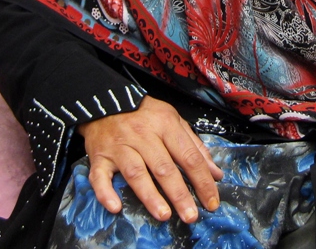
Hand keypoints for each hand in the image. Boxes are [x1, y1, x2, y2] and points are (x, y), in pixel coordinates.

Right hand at [77, 95, 223, 222]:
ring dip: (150, 195)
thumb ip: (195, 146)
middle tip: (191, 216)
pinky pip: (100, 176)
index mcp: (165, 125)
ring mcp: (120, 146)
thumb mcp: (174, 120)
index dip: (202, 181)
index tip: (211, 202)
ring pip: (136, 172)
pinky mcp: (99, 156)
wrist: (106, 100)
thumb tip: (215, 173)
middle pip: (164, 167)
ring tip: (164, 215)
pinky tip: (115, 207)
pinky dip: (106, 192)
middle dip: (179, 194)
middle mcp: (143, 135)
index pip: (188, 156)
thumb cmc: (144, 114)